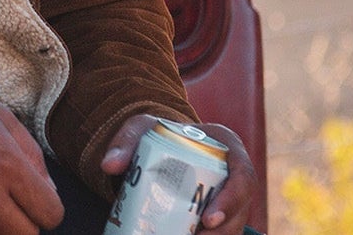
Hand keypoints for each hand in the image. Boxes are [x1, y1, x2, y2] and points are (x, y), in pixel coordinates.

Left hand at [99, 116, 255, 234]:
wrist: (163, 143)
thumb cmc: (158, 133)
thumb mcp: (142, 128)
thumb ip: (126, 141)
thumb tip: (109, 166)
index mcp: (228, 146)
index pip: (244, 175)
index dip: (232, 200)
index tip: (208, 219)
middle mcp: (236, 172)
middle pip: (242, 207)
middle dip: (224, 230)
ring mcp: (232, 194)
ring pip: (235, 224)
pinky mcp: (222, 211)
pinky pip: (223, 230)